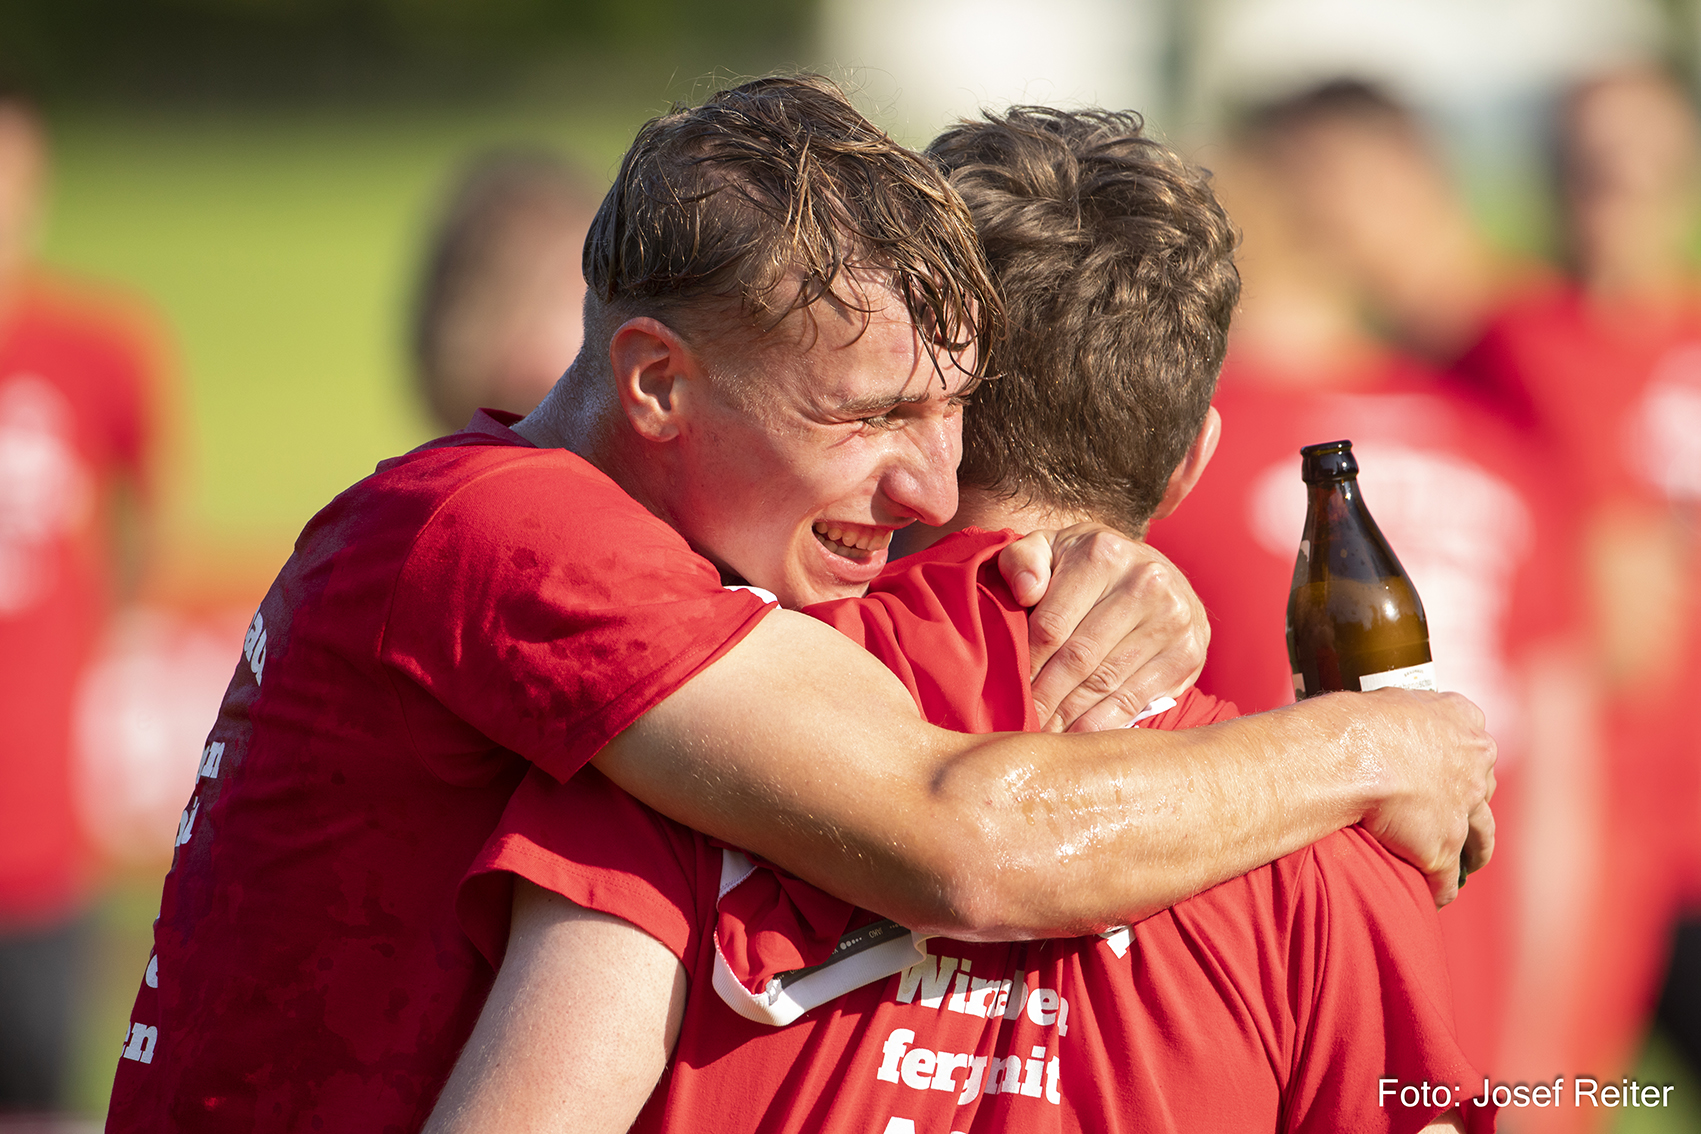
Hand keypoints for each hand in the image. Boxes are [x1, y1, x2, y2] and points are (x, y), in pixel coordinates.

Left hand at [998, 524, 1208, 731]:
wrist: (1151, 571)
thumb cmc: (1085, 565)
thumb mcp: (1051, 547)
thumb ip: (1023, 559)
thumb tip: (1025, 591)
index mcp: (1102, 555)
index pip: (1052, 624)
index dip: (1026, 664)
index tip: (1007, 689)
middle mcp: (1144, 582)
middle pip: (1079, 658)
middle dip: (1045, 696)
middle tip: (1021, 722)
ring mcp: (1172, 619)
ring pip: (1105, 682)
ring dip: (1069, 715)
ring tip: (1043, 732)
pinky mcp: (1188, 652)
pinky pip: (1135, 698)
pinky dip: (1102, 723)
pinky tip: (1077, 735)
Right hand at [1347, 689, 1497, 905]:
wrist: (1349, 755)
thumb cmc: (1355, 722)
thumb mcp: (1389, 699)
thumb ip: (1404, 711)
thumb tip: (1388, 718)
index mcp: (1463, 721)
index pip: (1473, 742)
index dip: (1460, 758)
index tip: (1448, 767)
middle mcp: (1474, 764)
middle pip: (1483, 788)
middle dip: (1472, 802)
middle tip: (1458, 814)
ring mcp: (1462, 808)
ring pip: (1481, 836)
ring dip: (1475, 851)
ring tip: (1467, 863)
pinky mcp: (1443, 846)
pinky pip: (1446, 877)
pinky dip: (1440, 888)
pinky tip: (1434, 896)